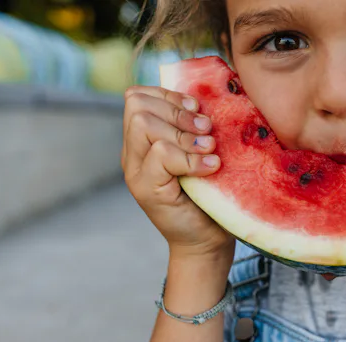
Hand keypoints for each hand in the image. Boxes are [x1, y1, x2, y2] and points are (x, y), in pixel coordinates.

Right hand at [121, 86, 233, 256]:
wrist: (207, 242)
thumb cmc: (211, 196)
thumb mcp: (203, 154)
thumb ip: (196, 129)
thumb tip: (211, 96)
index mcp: (143, 142)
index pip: (137, 97)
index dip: (169, 96)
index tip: (198, 110)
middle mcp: (133, 155)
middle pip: (138, 105)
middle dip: (179, 112)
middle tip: (207, 131)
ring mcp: (136, 173)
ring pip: (145, 125)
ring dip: (185, 134)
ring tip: (210, 150)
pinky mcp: (148, 190)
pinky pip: (162, 155)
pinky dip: (192, 158)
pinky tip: (212, 167)